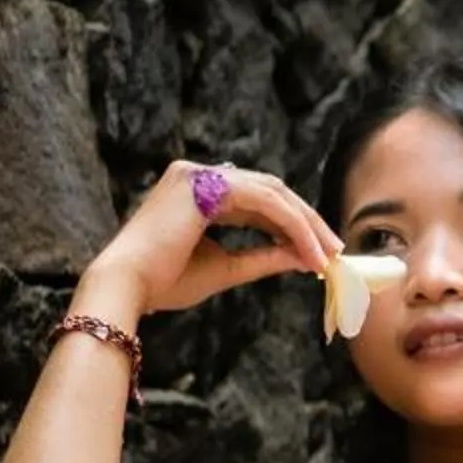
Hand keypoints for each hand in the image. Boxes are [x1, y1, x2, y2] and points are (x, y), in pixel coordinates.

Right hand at [78, 161, 345, 317]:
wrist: (127, 287)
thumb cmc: (164, 282)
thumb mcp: (226, 268)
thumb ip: (264, 258)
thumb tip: (305, 258)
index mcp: (198, 194)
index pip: (257, 202)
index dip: (291, 226)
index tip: (317, 253)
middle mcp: (198, 176)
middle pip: (270, 191)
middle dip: (307, 222)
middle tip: (335, 251)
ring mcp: (199, 175)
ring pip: (272, 193)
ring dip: (305, 224)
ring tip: (328, 254)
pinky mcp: (204, 184)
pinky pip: (263, 200)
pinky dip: (291, 225)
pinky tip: (308, 250)